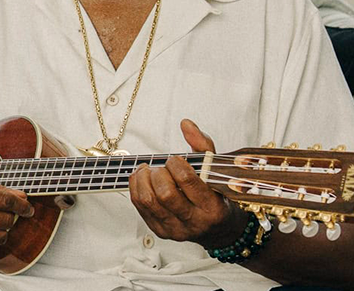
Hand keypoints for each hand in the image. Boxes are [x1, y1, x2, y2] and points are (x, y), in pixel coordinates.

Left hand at [129, 119, 246, 247]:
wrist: (217, 230)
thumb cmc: (216, 197)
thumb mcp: (217, 171)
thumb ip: (203, 145)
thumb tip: (186, 124)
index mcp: (212, 207)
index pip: (187, 181)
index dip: (176, 164)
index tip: (175, 160)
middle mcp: (193, 221)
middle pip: (165, 194)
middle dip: (158, 174)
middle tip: (161, 167)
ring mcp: (175, 229)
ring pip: (148, 201)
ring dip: (143, 180)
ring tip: (148, 171)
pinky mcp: (160, 230)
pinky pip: (139, 207)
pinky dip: (136, 188)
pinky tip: (143, 180)